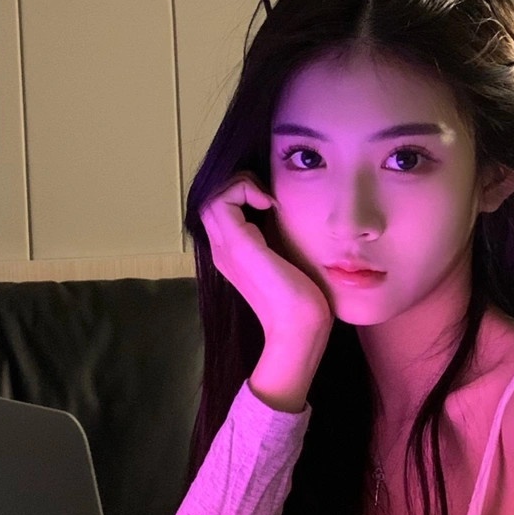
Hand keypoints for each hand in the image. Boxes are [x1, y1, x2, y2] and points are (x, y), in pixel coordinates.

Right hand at [198, 173, 332, 343]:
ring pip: (212, 196)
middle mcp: (221, 250)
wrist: (299, 329)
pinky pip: (222, 199)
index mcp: (231, 254)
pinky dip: (244, 190)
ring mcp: (225, 248)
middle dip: (240, 185)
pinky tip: (270, 204)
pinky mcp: (237, 246)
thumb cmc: (301, 300)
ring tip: (267, 199)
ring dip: (240, 185)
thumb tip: (285, 214)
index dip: (242, 192)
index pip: (220, 209)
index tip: (272, 201)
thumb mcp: (284, 259)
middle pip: (212, 199)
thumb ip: (276, 239)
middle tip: (269, 196)